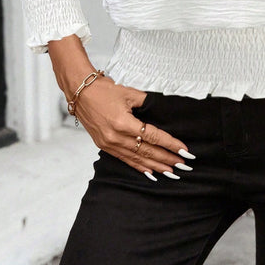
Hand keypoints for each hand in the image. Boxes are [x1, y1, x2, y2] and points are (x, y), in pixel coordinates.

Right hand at [69, 74, 194, 179]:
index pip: (153, 136)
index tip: (184, 150)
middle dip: (167, 159)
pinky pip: (125, 160)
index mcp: (123, 122)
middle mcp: (116, 137)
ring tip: (171, 172)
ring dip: (156, 166)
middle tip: (183, 165)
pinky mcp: (105, 146)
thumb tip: (163, 111)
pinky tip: (150, 173)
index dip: (170, 144)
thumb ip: (147, 103)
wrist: (80, 93)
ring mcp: (109, 144)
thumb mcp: (129, 93)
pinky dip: (139, 167)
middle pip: (147, 151)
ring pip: (137, 159)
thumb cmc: (103, 90)